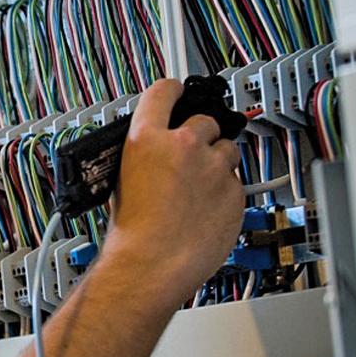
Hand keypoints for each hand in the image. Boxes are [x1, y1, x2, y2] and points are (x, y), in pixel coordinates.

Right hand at [105, 79, 244, 299]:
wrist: (152, 265)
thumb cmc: (131, 233)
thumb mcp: (119, 181)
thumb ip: (144, 155)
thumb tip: (156, 149)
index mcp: (146, 139)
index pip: (164, 91)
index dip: (173, 90)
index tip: (179, 91)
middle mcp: (184, 145)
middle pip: (205, 120)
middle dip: (200, 136)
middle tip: (189, 159)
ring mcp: (213, 167)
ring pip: (226, 151)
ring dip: (215, 164)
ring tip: (196, 191)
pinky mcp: (235, 190)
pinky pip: (235, 183)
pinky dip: (224, 194)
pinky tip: (204, 211)